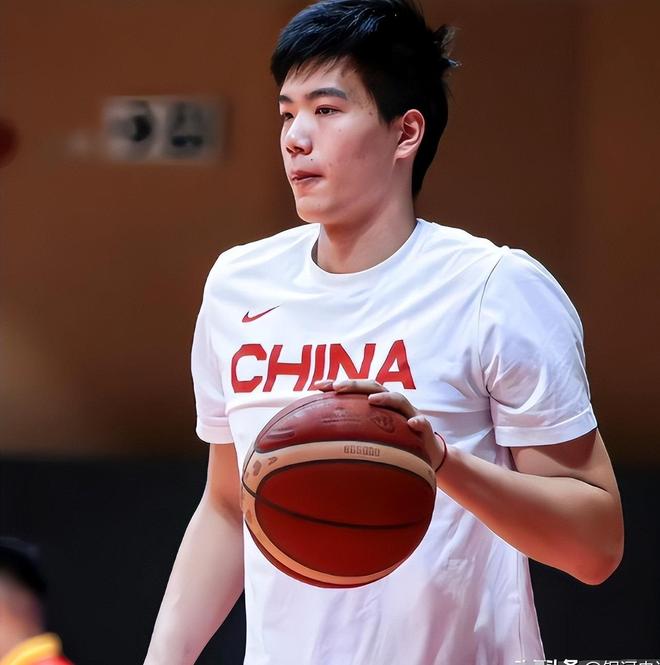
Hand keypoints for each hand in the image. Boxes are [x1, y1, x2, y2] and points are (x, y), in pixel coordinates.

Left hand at [316, 379, 446, 472]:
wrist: (426, 454)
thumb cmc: (393, 443)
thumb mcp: (371, 436)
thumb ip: (350, 433)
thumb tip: (316, 440)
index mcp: (377, 404)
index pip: (355, 389)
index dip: (337, 385)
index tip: (317, 385)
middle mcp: (392, 404)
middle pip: (374, 387)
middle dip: (355, 384)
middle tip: (338, 387)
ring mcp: (409, 413)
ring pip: (398, 400)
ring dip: (385, 398)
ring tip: (372, 400)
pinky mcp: (424, 428)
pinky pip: (422, 423)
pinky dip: (417, 422)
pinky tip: (412, 424)